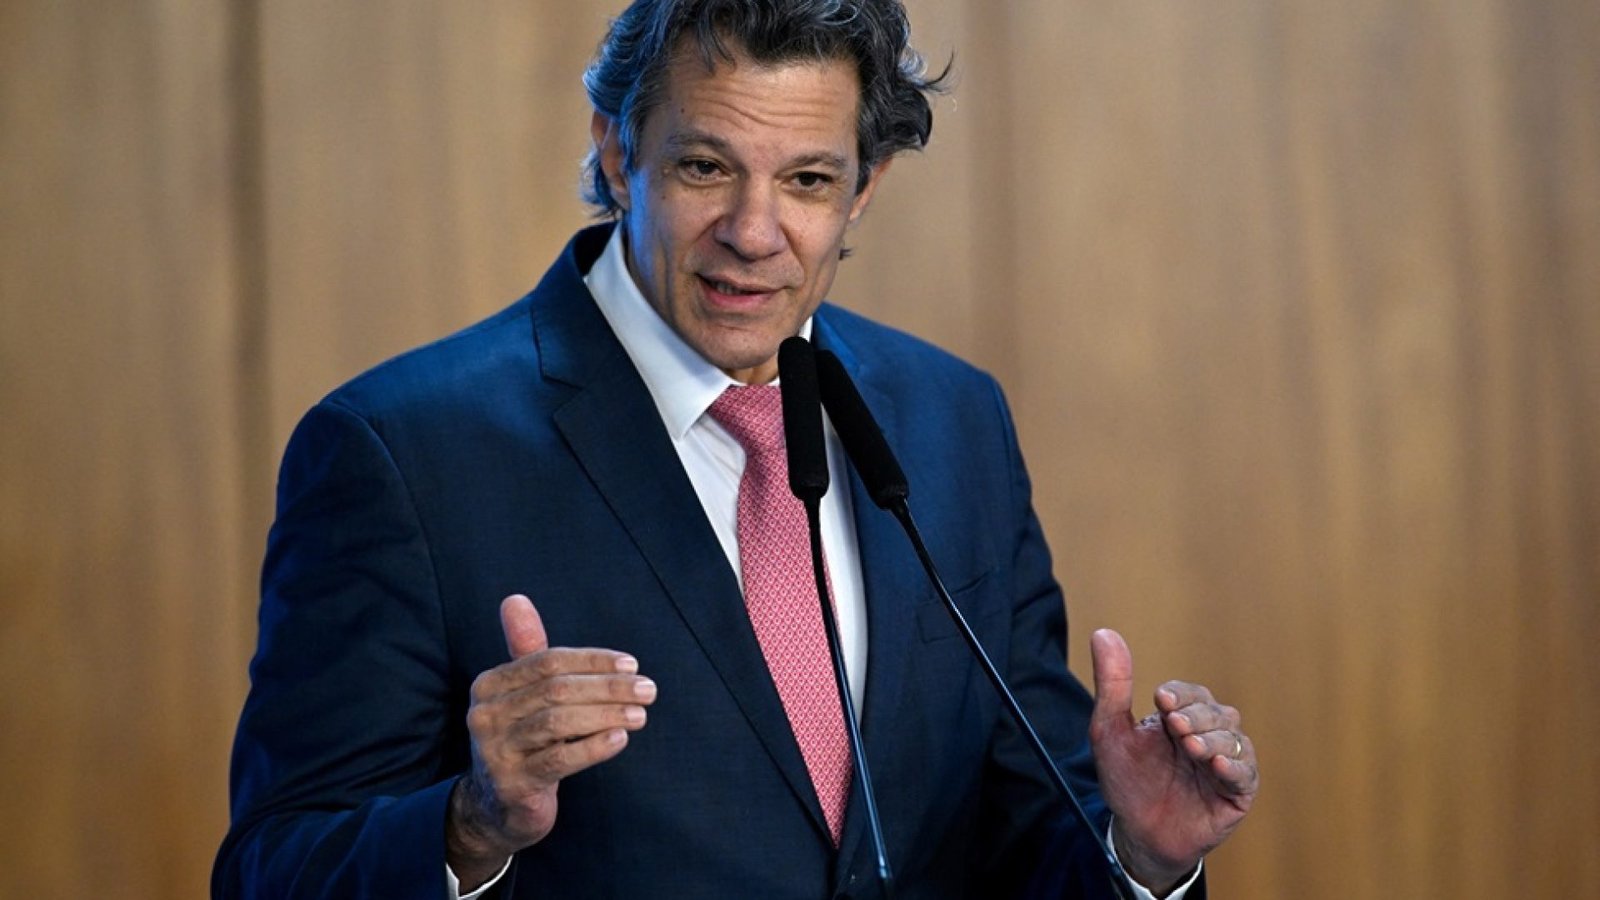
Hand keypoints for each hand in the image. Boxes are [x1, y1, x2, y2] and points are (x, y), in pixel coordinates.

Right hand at [446, 594, 655, 889]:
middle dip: (607, 687)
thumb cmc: (522, 739)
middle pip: (555, 690)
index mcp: (489, 684)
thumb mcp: (523, 694)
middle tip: (648, 689)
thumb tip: (515, 598)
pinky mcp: (512, 784)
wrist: (495, 806)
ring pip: (557, 722)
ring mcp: (495, 751)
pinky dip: (593, 747)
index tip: (632, 666)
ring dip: (606, 714)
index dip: (593, 661)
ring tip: (640, 714)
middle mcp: (485, 714)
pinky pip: (558, 760)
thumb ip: (528, 650)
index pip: (548, 661)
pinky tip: (620, 739)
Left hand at [1088, 628, 1257, 892]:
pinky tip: (1215, 765)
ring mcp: (1223, 763)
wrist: (1138, 835)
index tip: (1161, 699)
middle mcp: (1206, 735)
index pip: (1190, 693)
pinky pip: (1246, 772)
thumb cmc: (1126, 782)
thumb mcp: (1110, 732)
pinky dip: (1234, 765)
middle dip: (1197, 715)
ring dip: (1214, 738)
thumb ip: (1112, 685)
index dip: (1180, 694)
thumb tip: (1103, 633)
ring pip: (1233, 737)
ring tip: (1191, 746)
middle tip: (1176, 726)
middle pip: (1216, 711)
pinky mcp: (1236, 792)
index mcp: (1178, 718)